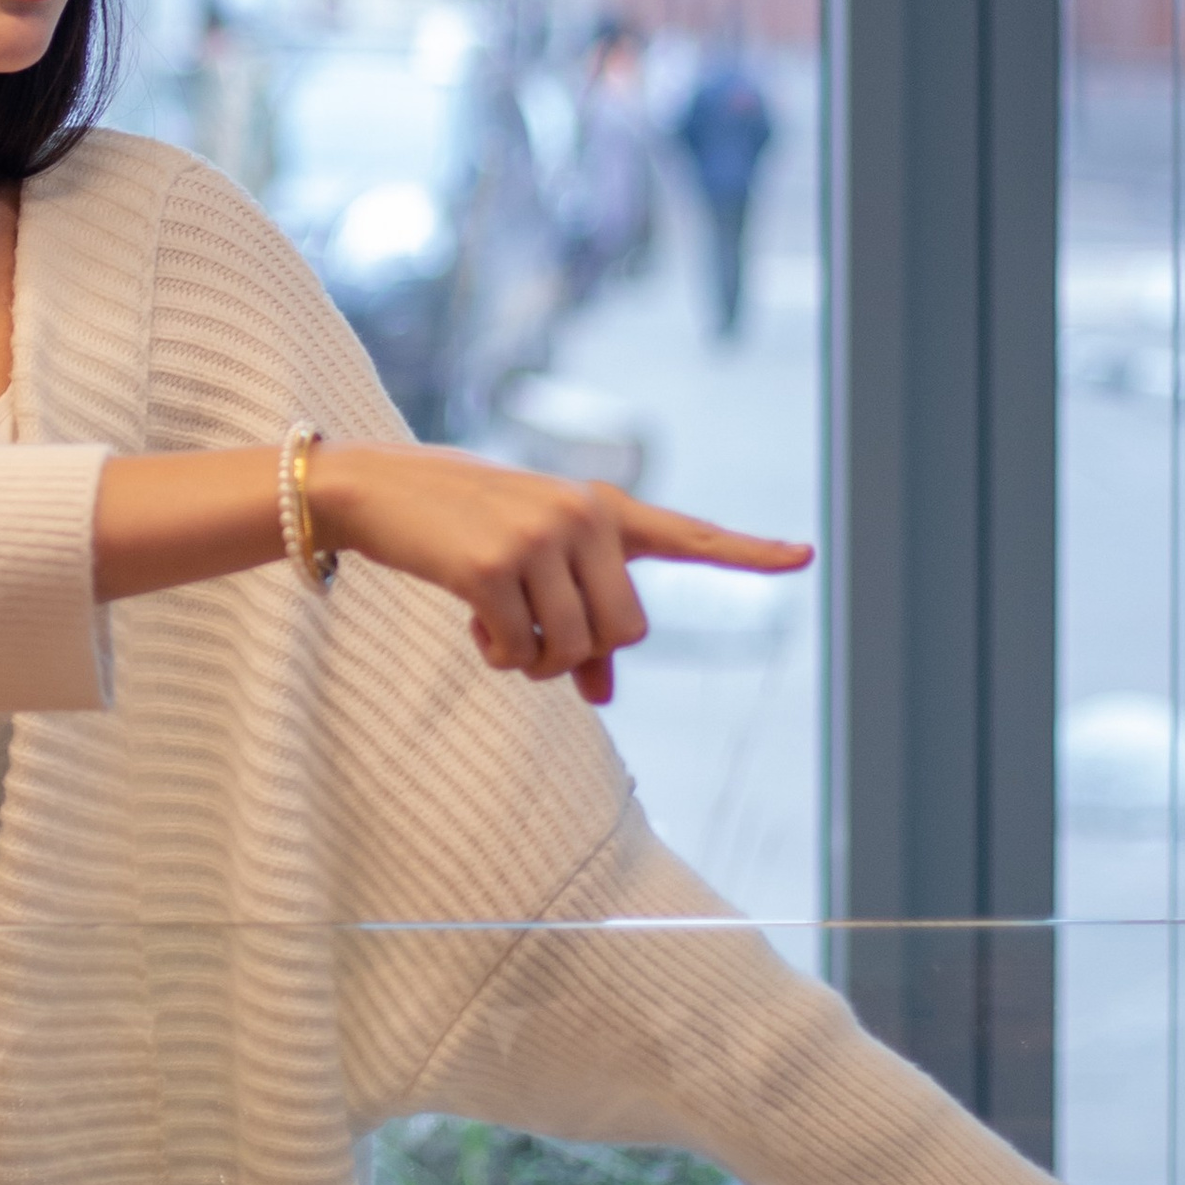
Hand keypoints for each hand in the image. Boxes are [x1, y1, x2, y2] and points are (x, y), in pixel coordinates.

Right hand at [309, 443, 810, 705]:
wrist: (378, 490)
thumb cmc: (464, 530)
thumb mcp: (531, 565)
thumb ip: (579, 621)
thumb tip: (604, 694)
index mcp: (602, 508)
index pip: (687, 533)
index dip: (748, 552)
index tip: (806, 556)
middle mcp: (582, 516)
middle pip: (626, 632)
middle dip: (583, 655)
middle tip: (534, 640)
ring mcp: (539, 538)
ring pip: (573, 651)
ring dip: (533, 663)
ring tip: (497, 630)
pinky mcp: (492, 567)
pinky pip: (520, 651)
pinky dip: (497, 655)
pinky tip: (471, 628)